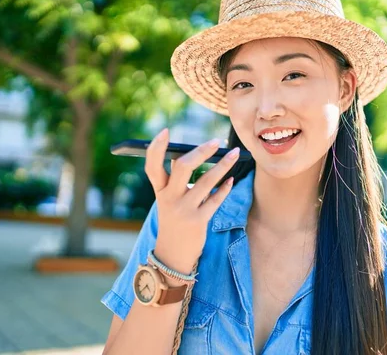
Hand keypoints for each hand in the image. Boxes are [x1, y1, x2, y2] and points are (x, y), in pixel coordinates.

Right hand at [144, 128, 239, 273]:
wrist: (172, 255)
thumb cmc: (173, 220)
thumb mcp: (168, 201)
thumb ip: (175, 180)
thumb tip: (191, 154)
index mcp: (159, 191)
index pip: (152, 166)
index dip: (156, 148)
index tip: (165, 131)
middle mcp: (169, 199)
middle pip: (184, 167)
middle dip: (202, 151)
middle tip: (216, 141)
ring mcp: (184, 210)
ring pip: (207, 181)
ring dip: (223, 165)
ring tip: (234, 154)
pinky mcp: (198, 221)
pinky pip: (215, 200)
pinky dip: (224, 188)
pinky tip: (231, 180)